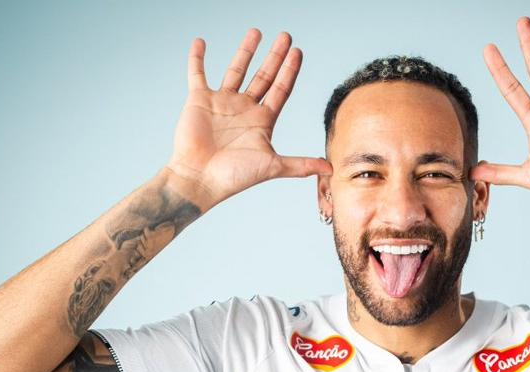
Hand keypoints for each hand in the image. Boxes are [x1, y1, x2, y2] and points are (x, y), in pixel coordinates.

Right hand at [166, 29, 331, 206]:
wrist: (200, 180)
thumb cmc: (235, 177)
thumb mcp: (273, 166)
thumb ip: (301, 165)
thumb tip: (332, 169)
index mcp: (262, 120)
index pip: (281, 89)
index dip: (290, 71)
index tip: (298, 52)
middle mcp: (244, 109)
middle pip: (264, 76)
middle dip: (275, 56)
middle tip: (286, 36)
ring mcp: (222, 103)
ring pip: (236, 70)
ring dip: (246, 51)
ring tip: (256, 32)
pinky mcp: (199, 101)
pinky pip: (197, 74)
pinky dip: (197, 59)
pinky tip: (201, 42)